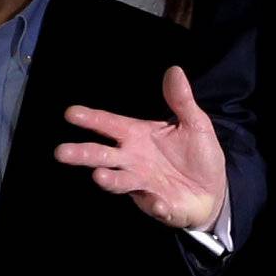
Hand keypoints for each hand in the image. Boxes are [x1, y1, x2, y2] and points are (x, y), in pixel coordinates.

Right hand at [54, 65, 228, 229]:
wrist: (214, 190)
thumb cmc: (197, 154)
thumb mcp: (195, 123)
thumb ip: (181, 101)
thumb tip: (174, 70)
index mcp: (138, 136)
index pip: (110, 125)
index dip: (92, 119)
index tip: (70, 113)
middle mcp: (133, 160)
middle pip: (103, 156)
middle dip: (82, 154)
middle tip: (61, 152)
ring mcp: (143, 184)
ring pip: (119, 182)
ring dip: (109, 181)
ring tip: (98, 177)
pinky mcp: (159, 206)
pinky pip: (155, 206)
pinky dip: (156, 205)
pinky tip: (160, 204)